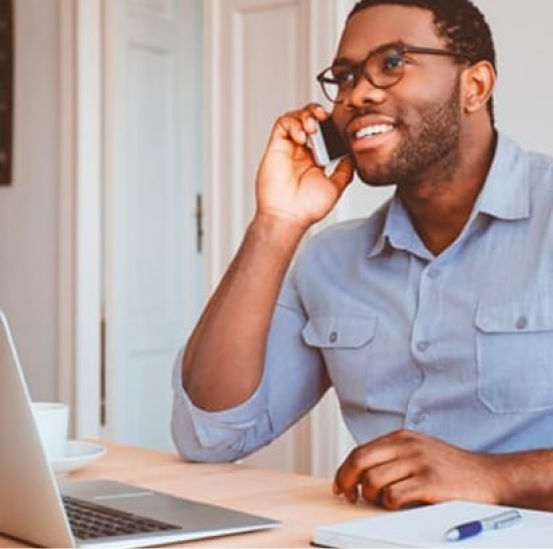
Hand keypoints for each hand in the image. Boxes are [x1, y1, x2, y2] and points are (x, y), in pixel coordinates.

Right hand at [255, 103, 353, 229]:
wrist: (288, 217)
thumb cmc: (306, 209)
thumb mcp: (335, 187)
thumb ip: (345, 170)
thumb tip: (353, 156)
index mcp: (314, 160)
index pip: (323, 133)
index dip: (330, 124)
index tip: (339, 126)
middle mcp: (301, 153)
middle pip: (309, 120)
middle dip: (318, 113)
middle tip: (324, 118)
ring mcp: (288, 149)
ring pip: (295, 118)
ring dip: (306, 115)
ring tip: (313, 127)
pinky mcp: (276, 147)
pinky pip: (282, 124)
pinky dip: (293, 123)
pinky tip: (301, 136)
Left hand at [333, 430, 502, 509]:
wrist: (489, 476)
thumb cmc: (451, 468)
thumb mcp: (419, 451)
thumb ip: (393, 456)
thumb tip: (359, 474)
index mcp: (401, 437)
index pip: (360, 451)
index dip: (344, 470)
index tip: (339, 485)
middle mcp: (407, 446)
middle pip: (360, 462)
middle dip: (347, 481)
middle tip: (349, 497)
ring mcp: (418, 463)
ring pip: (373, 481)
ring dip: (371, 497)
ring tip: (381, 502)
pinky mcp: (430, 483)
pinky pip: (393, 496)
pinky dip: (389, 505)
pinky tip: (397, 505)